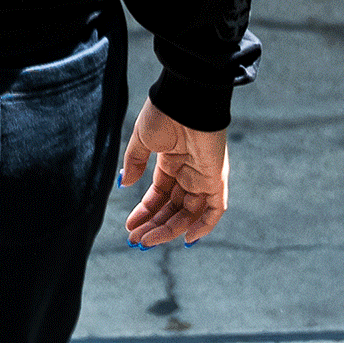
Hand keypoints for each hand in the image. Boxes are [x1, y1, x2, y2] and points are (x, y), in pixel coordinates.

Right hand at [120, 99, 228, 247]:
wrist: (185, 102)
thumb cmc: (163, 115)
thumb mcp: (142, 140)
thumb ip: (135, 163)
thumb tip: (126, 184)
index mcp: (170, 163)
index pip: (158, 195)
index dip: (144, 212)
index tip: (129, 227)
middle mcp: (188, 174)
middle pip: (172, 209)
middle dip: (154, 225)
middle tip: (136, 240)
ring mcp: (203, 178)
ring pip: (189, 214)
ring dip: (170, 229)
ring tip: (148, 240)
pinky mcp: (217, 179)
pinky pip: (214, 210)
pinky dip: (204, 226)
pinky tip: (187, 239)